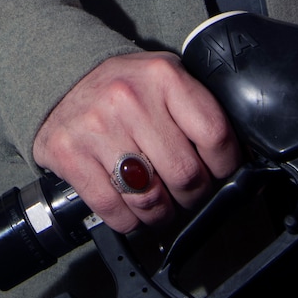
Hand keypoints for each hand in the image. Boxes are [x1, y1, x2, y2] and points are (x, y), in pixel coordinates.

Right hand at [31, 51, 239, 232]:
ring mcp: (97, 127)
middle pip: (186, 175)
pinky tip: (129, 206)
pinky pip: (115, 211)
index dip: (225, 166)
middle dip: (192, 196)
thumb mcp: (164, 78)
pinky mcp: (70, 154)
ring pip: (152, 200)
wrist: (59, 76)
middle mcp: (129, 98)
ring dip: (161, 214)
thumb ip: (196, 109)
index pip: (216, 136)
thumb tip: (238, 162)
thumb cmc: (123, 87)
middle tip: (186, 193)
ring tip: (159, 204)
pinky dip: (129, 221)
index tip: (219, 172)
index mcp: (163, 76)